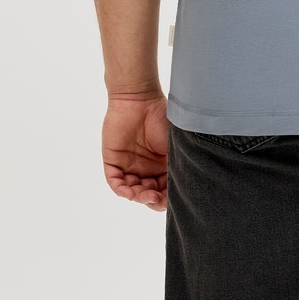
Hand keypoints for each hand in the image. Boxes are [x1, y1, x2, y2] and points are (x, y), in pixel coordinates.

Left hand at [101, 93, 169, 209]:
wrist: (140, 98)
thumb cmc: (162, 118)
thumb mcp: (176, 146)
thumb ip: (177, 167)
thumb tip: (185, 189)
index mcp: (163, 165)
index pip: (165, 189)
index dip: (167, 198)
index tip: (172, 201)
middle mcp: (146, 168)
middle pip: (148, 193)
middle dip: (153, 200)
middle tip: (157, 199)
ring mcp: (129, 165)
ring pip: (132, 190)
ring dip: (138, 197)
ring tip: (145, 196)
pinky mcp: (113, 160)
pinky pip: (115, 181)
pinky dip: (122, 190)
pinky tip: (130, 193)